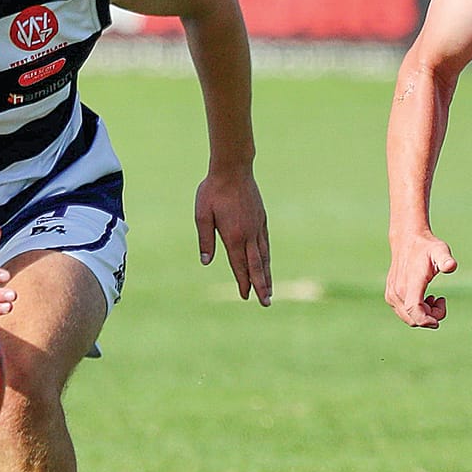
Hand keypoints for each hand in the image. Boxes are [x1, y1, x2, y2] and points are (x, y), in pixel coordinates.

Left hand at [195, 171, 270, 304]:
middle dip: (261, 286)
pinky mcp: (261, 218)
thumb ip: (205, 239)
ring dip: (267, 274)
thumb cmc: (213, 191)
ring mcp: (258, 226)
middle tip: (266, 303)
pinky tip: (267, 262)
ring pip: (264, 256)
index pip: (239, 265)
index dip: (243, 282)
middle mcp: (249, 234)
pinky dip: (267, 256)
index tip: (245, 296)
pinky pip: (266, 242)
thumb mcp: (202, 215)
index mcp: (234, 236)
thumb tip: (206, 262)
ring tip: (269, 289)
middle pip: (257, 266)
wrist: (233, 168)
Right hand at [385, 230, 456, 327]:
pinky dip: (416, 311)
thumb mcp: (440, 250)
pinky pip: (403, 313)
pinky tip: (425, 298)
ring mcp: (392, 294)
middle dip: (430, 317)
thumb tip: (451, 265)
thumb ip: (445, 259)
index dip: (426, 320)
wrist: (407, 239)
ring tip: (434, 298)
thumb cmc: (426, 246)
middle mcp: (397, 291)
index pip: (414, 311)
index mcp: (410, 283)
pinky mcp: (390, 295)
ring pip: (408, 318)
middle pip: (413, 319)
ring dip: (424, 314)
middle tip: (441, 300)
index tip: (438, 320)